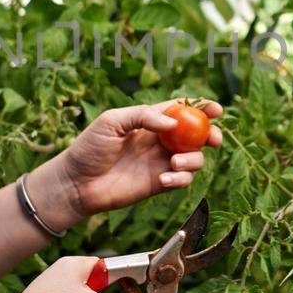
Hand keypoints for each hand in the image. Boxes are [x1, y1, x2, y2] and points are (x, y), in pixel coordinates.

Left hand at [37, 99, 222, 221]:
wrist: (76, 183)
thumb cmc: (89, 148)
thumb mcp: (112, 121)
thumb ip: (143, 116)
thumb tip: (173, 123)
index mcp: (149, 120)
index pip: (181, 110)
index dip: (201, 108)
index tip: (215, 109)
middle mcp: (159, 141)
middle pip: (196, 135)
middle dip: (210, 135)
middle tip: (213, 139)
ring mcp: (160, 163)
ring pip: (194, 158)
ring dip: (193, 159)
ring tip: (174, 163)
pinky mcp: (159, 184)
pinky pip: (182, 180)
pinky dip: (181, 179)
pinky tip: (165, 179)